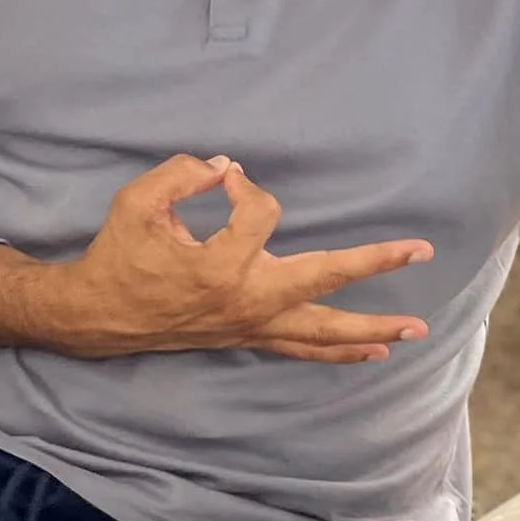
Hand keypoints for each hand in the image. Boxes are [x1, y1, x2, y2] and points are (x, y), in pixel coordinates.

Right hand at [60, 154, 433, 363]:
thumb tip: (226, 167)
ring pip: (321, 330)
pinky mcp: (247, 336)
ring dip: (372, 329)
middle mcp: (246, 300)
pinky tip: (373, 353)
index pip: (260, 210)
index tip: (225, 178)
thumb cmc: (119, 255)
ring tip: (415, 330)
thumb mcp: (138, 201)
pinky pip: (302, 349)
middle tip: (420, 250)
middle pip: (324, 278)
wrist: (99, 315)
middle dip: (374, 262)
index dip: (244, 184)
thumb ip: (184, 174)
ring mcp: (250, 324)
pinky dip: (340, 352)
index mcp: (221, 265)